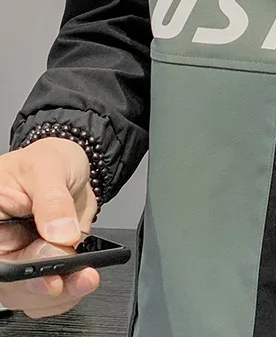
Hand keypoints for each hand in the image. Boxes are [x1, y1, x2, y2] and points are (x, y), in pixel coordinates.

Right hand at [0, 138, 100, 317]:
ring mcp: (19, 257)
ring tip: (86, 278)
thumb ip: (53, 202)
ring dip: (60, 294)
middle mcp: (1, 245)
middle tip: (78, 276)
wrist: (70, 165)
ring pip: (28, 295)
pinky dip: (67, 293)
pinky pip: (47, 294)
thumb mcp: (49, 169)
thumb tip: (61, 234)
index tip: (47, 276)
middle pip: (10, 282)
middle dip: (45, 286)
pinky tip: (82, 280)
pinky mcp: (41, 265)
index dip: (17, 272)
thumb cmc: (49, 161)